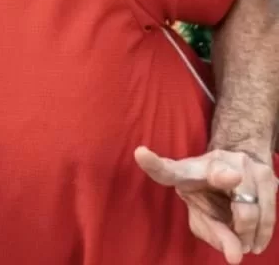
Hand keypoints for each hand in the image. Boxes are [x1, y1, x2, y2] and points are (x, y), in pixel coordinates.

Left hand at [137, 144, 277, 260]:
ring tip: (244, 243)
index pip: (166, 169)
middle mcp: (215, 160)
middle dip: (239, 227)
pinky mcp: (266, 172)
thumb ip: (215, 234)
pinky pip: (270, 209)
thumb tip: (236, 258)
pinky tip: (255, 243)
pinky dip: (263, 232)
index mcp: (185, 170)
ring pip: (253, 207)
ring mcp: (243, 162)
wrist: (238, 164)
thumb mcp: (201, 212)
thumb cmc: (209, 193)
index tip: (140, 153)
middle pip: (230, 198)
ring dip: (250, 233)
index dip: (153, 164)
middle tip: (239, 245)